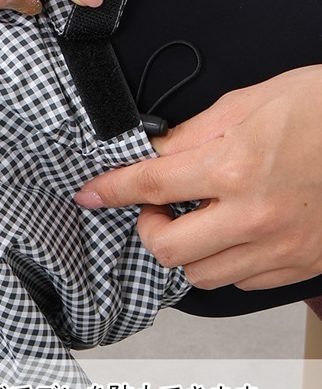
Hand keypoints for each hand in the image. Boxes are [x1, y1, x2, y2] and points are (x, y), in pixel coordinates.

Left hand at [75, 66, 321, 290]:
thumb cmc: (317, 107)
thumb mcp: (244, 105)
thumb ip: (189, 135)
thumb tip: (151, 152)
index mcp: (235, 165)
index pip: (150, 184)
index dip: (110, 189)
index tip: (89, 193)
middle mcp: (256, 214)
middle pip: (169, 248)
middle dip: (149, 228)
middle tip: (157, 206)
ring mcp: (282, 245)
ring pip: (203, 275)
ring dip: (187, 249)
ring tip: (198, 219)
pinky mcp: (303, 262)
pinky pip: (244, 283)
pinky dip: (226, 262)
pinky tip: (233, 234)